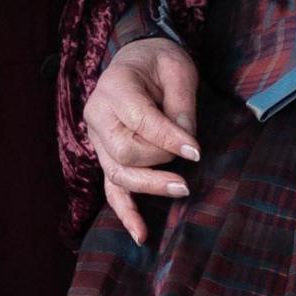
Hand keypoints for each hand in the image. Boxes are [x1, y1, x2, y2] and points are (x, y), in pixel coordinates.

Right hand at [84, 37, 201, 244]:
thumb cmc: (159, 62)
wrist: (137, 60)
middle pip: (125, 152)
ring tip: (183, 190)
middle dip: (160, 160)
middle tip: (191, 158)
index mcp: (114, 88)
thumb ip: (181, 105)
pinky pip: (112, 190)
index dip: (169, 138)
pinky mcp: (107, 158)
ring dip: (150, 187)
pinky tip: (141, 234)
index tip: (196, 151)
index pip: (139, 120)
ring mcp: (99, 141)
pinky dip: (126, 213)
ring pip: (117, 174)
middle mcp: (98, 116)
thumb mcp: (177, 69)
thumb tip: (188, 144)